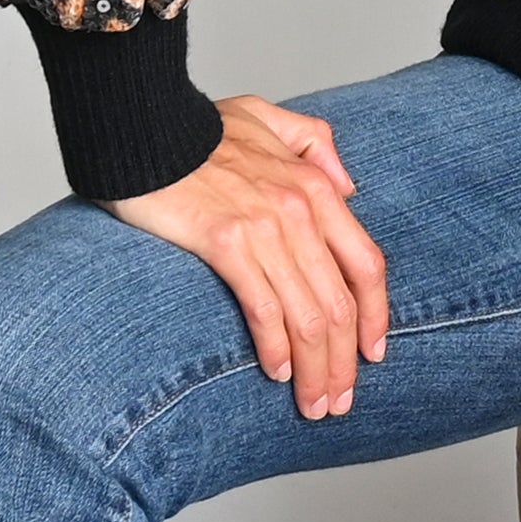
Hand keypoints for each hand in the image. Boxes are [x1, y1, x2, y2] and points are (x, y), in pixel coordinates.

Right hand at [108, 95, 388, 418]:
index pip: (366, 262)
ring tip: (313, 404)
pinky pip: (263, 308)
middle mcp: (300, 208)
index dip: (377, 314)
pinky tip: (276, 374)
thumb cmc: (199, 128)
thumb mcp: (270, 117)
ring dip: (313, 368)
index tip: (374, 354)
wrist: (143, 124)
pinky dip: (275, 348)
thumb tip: (348, 185)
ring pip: (307, 314)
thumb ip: (315, 143)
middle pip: (340, 301)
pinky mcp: (225, 242)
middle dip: (344, 361)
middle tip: (340, 401)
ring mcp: (265, 226)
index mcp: (316, 184)